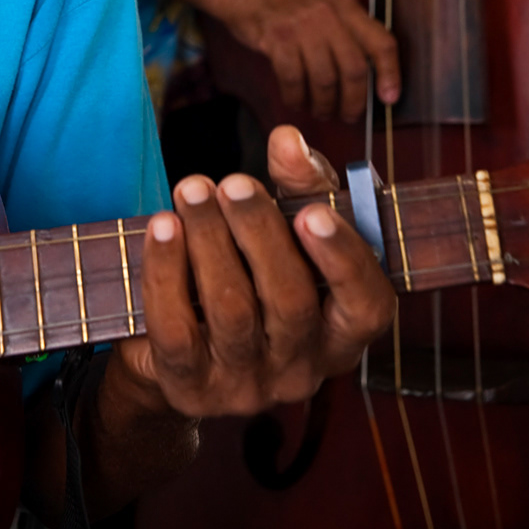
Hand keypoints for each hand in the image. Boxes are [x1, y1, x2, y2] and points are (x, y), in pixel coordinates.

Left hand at [111, 125, 395, 416]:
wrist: (180, 339)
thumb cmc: (254, 267)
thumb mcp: (290, 223)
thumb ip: (300, 181)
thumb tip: (287, 140)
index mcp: (342, 331)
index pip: (366, 307)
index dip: (343, 260)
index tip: (309, 213)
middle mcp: (303, 370)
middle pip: (290, 302)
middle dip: (259, 233)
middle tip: (232, 182)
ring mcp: (246, 387)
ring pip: (233, 312)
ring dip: (210, 241)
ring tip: (191, 190)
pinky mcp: (190, 388)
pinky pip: (176, 330)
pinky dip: (166, 273)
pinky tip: (162, 227)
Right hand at [222, 0, 399, 121]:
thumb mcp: (325, 2)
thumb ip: (346, 30)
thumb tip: (366, 75)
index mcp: (346, 6)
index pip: (381, 42)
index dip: (390, 73)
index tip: (389, 98)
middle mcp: (328, 15)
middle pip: (353, 69)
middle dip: (354, 102)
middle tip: (349, 115)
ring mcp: (302, 27)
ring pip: (324, 80)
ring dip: (324, 104)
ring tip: (321, 110)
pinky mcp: (276, 40)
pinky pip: (293, 80)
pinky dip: (296, 97)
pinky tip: (296, 100)